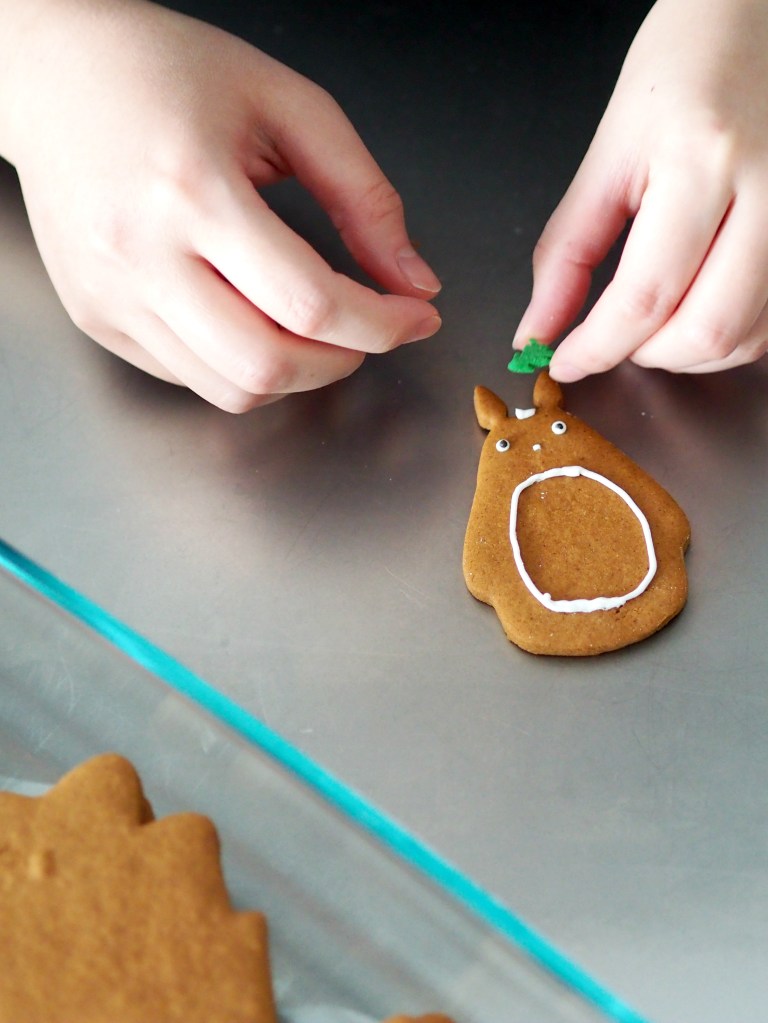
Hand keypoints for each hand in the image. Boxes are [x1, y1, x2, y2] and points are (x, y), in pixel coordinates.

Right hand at [0, 0, 440, 410]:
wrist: (55, 76)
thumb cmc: (167, 72)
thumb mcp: (287, 106)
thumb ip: (363, 195)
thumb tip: (413, 280)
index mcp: (194, 187)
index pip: (310, 302)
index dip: (382, 325)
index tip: (416, 317)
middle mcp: (142, 253)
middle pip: (268, 364)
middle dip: (342, 362)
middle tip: (367, 331)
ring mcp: (112, 294)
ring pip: (229, 388)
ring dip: (296, 376)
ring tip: (316, 330)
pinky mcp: (97, 316)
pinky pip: (188, 377)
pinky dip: (241, 366)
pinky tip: (254, 320)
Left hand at [515, 0, 767, 381]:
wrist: (762, 14)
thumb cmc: (687, 62)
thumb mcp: (609, 152)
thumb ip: (567, 252)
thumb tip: (537, 329)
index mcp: (700, 161)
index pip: (644, 296)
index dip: (596, 348)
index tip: (564, 361)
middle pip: (704, 331)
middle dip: (644, 354)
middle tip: (613, 334)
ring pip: (746, 337)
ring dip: (686, 352)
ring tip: (654, 317)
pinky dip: (728, 336)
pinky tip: (698, 305)